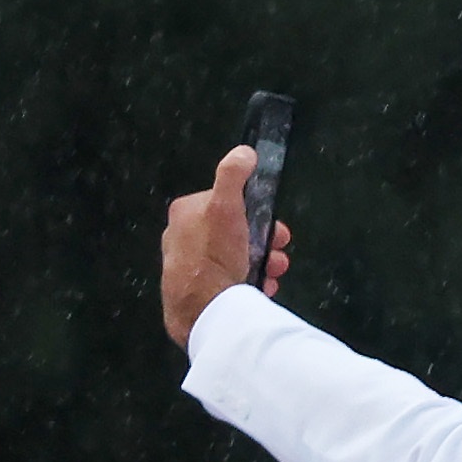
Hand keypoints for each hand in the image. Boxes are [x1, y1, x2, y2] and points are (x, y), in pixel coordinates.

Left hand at [158, 144, 291, 346]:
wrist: (203, 310)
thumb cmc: (214, 255)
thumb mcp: (226, 206)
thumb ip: (233, 175)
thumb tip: (243, 151)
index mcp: (184, 215)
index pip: (225, 202)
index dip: (254, 210)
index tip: (276, 225)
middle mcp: (180, 239)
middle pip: (232, 232)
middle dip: (263, 239)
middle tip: (281, 250)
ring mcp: (187, 268)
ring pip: (233, 257)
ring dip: (262, 261)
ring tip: (276, 272)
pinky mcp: (195, 293)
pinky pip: (228, 281)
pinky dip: (248, 282)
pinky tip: (262, 287)